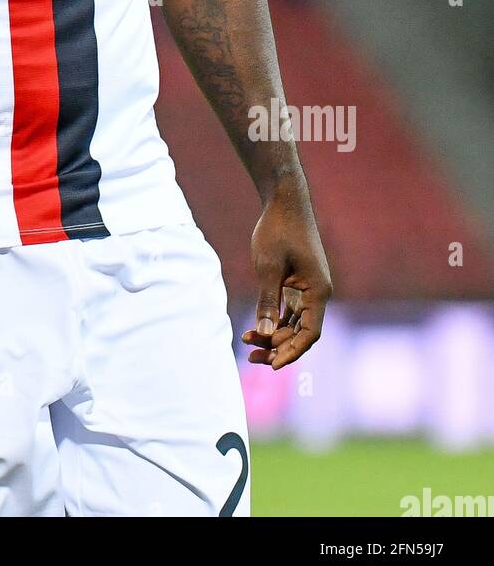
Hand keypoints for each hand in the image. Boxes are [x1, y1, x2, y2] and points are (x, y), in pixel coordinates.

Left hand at [242, 179, 331, 370]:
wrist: (284, 201)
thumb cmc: (278, 230)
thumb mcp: (268, 266)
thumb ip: (267, 300)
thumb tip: (262, 332)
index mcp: (318, 292)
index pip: (309, 333)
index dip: (292, 352)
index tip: (272, 365)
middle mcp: (317, 294)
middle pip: (301, 333)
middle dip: (278, 348)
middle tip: (252, 358)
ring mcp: (308, 289)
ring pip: (293, 324)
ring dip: (274, 336)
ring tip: (247, 343)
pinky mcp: (297, 284)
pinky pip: (288, 312)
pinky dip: (272, 321)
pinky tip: (252, 329)